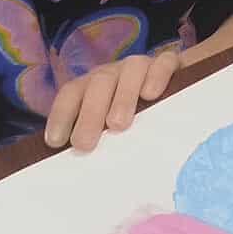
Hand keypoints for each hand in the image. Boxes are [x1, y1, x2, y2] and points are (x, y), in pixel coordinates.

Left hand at [44, 46, 184, 152]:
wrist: (177, 86)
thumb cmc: (139, 116)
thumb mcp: (112, 128)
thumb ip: (98, 140)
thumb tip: (79, 170)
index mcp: (94, 87)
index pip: (72, 93)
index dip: (61, 114)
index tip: (55, 142)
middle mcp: (115, 73)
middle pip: (98, 85)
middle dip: (89, 114)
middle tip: (84, 144)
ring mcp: (142, 66)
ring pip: (130, 71)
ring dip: (122, 97)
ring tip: (118, 125)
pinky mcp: (170, 63)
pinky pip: (163, 63)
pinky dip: (156, 75)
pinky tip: (152, 94)